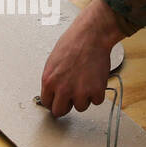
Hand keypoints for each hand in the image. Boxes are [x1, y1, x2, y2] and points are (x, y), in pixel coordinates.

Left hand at [39, 0, 125, 116]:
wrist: (91, 35)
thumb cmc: (73, 43)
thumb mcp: (53, 62)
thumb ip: (53, 80)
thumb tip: (53, 92)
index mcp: (49, 81)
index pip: (47, 103)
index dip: (54, 101)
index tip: (59, 100)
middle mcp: (62, 89)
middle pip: (60, 111)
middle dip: (66, 105)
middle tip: (72, 97)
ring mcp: (80, 91)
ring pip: (81, 107)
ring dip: (84, 97)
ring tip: (86, 81)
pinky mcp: (96, 90)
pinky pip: (96, 101)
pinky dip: (98, 93)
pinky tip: (95, 80)